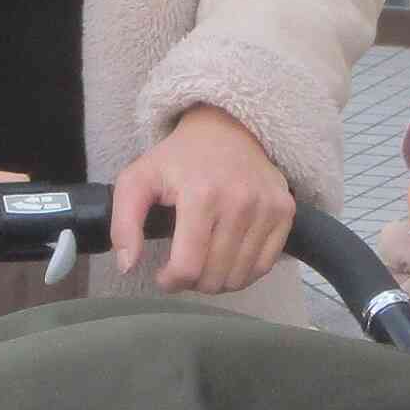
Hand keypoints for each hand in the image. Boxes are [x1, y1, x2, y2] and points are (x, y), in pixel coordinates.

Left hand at [114, 105, 291, 293]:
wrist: (227, 128)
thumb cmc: (179, 158)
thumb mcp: (138, 179)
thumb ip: (124, 223)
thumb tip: (127, 266)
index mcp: (201, 195)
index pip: (188, 267)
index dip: (170, 281)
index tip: (162, 274)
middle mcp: (240, 202)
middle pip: (214, 277)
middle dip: (192, 282)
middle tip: (183, 265)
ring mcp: (267, 208)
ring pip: (239, 277)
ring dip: (217, 281)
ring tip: (204, 261)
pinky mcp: (285, 211)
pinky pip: (265, 266)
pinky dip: (244, 272)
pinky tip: (227, 258)